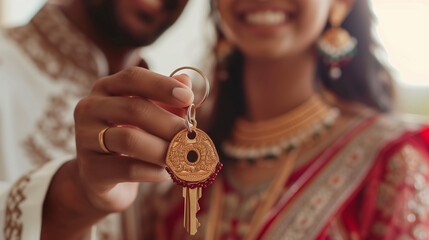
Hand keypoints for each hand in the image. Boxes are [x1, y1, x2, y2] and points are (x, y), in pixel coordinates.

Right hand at [73, 67, 193, 212]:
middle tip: (192, 136)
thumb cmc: (130, 141)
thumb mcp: (150, 117)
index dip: (162, 85)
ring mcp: (85, 140)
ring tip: (182, 157)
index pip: (133, 77)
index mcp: (105, 89)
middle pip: (134, 109)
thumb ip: (167, 101)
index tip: (188, 97)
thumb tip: (187, 81)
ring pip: (129, 139)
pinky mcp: (90, 170)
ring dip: (163, 149)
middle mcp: (90, 109)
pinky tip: (166, 173)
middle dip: (168, 123)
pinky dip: (154, 171)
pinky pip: (128, 169)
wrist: (100, 180)